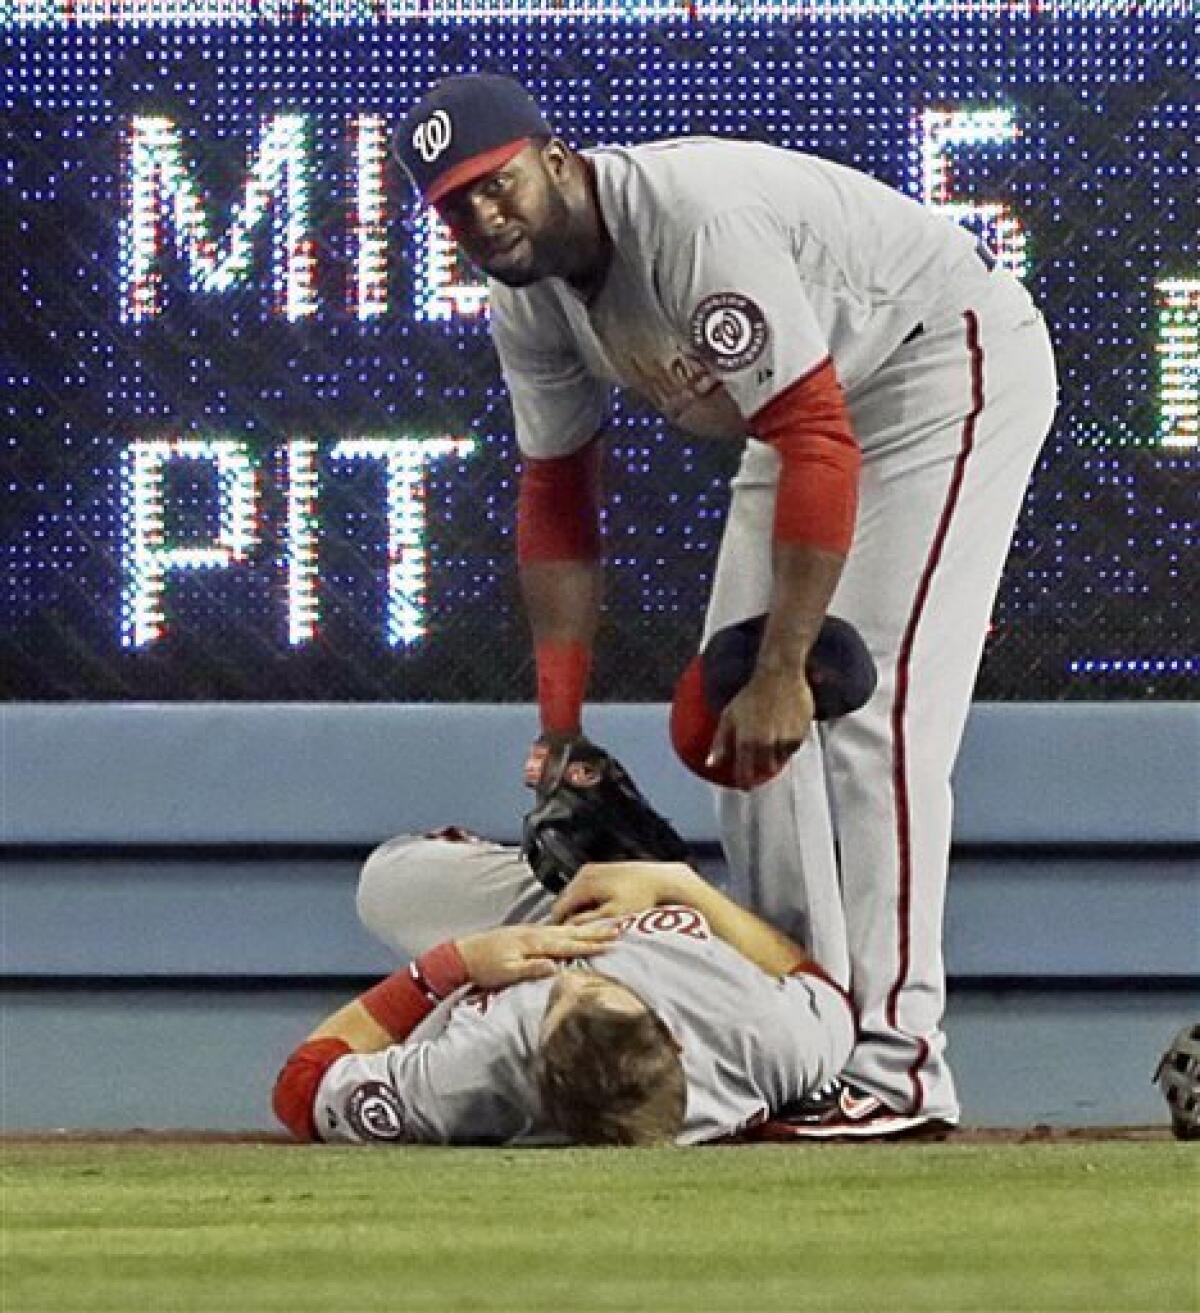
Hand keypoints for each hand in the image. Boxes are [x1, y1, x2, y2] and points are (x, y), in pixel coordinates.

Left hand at [455, 923, 617, 989]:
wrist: (462, 955)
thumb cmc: (484, 966)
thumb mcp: (506, 972)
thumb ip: (532, 968)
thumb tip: (556, 967)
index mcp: (533, 943)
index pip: (567, 944)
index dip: (589, 945)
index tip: (610, 944)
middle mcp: (534, 934)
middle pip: (570, 933)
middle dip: (594, 932)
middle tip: (617, 929)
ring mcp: (530, 932)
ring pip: (563, 929)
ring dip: (584, 928)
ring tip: (603, 926)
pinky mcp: (525, 934)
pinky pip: (553, 929)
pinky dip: (568, 928)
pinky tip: (573, 930)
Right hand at [549, 861, 695, 925]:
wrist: (659, 879)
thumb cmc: (640, 897)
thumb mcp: (613, 915)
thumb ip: (588, 922)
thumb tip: (568, 928)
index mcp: (584, 884)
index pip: (558, 909)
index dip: (559, 927)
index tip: (563, 940)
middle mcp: (584, 873)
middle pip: (564, 900)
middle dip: (567, 917)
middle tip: (575, 935)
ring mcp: (591, 869)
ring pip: (573, 894)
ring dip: (576, 909)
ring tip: (587, 924)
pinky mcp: (599, 870)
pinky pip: (584, 888)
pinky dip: (585, 900)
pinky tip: (597, 910)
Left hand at [707, 668, 814, 789]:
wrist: (779, 676)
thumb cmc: (751, 695)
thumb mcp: (728, 716)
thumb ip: (720, 743)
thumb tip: (711, 765)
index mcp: (747, 741)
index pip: (745, 772)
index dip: (745, 782)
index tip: (745, 787)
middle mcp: (767, 744)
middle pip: (766, 768)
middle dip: (762, 766)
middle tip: (760, 756)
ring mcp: (785, 740)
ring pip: (781, 759)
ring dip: (775, 754)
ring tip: (772, 736)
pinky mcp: (801, 734)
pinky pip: (793, 748)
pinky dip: (788, 744)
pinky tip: (783, 729)